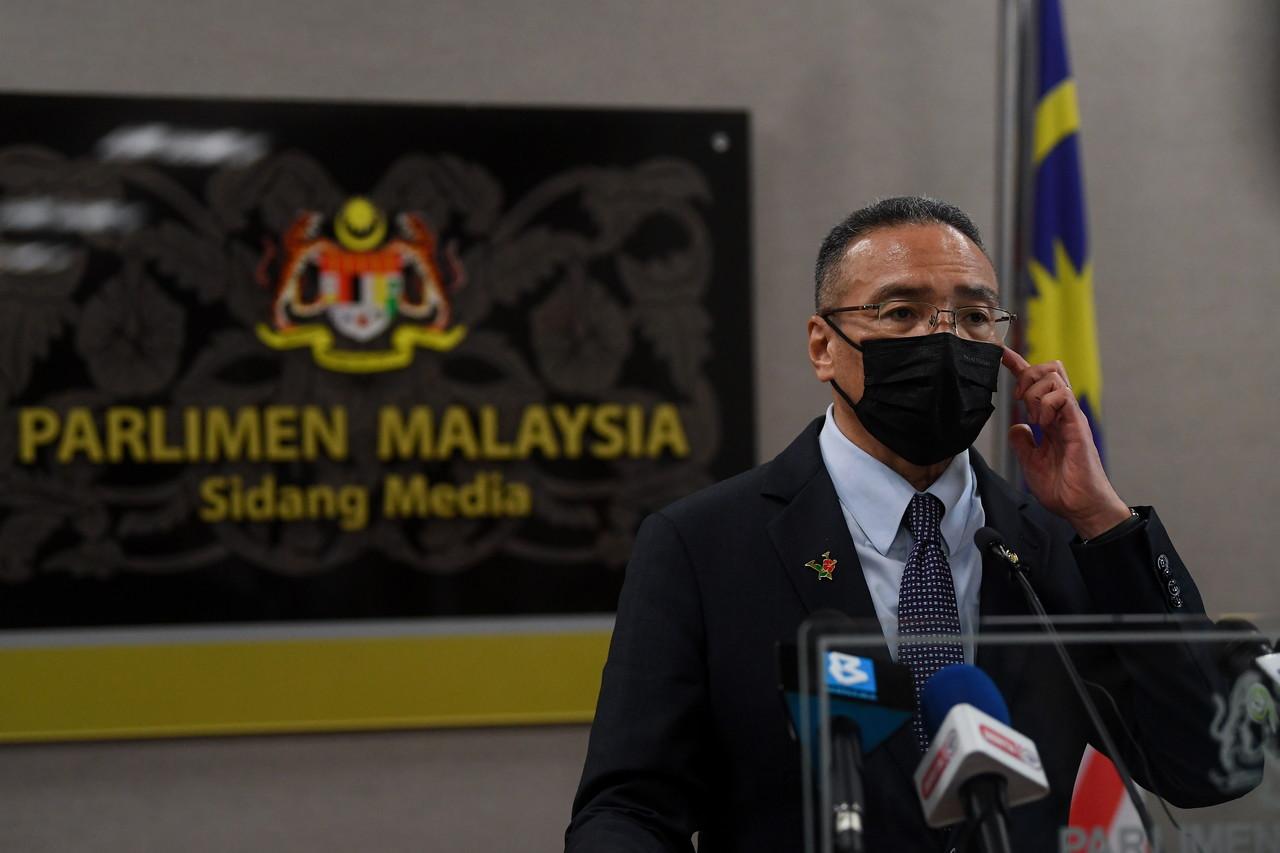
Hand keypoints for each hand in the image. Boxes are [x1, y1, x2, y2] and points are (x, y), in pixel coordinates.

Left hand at [1001, 347, 1129, 538]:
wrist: (1080, 507)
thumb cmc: (1062, 488)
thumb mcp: (1030, 462)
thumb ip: (1022, 442)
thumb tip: (1017, 426)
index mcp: (1051, 420)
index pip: (1037, 384)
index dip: (1018, 366)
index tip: (1002, 355)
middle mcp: (1063, 414)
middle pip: (1050, 369)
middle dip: (1027, 374)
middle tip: (1018, 399)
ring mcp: (1071, 417)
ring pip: (1054, 377)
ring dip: (1035, 392)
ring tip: (1035, 418)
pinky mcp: (1077, 425)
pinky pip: (1063, 397)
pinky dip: (1047, 404)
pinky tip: (1043, 423)